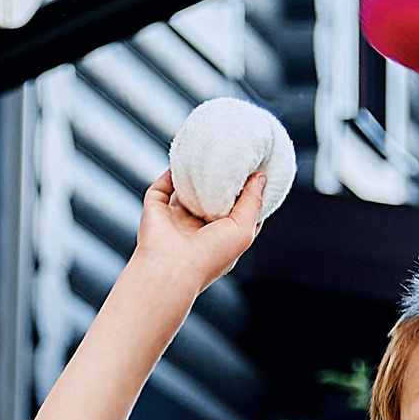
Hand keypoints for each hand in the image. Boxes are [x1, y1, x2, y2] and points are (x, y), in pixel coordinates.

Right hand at [131, 168, 268, 299]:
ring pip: (188, 191)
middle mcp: (198, 230)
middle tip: (236, 155)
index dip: (247, 193)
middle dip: (223, 180)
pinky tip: (185, 155)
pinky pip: (164, 185)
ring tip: (210, 150)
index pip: (237, 212)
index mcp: (220, 238)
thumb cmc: (210, 256)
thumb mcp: (244, 230)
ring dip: (196, 174)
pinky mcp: (157, 210)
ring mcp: (176, 220)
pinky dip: (173, 171)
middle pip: (213, 198)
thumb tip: (261, 176)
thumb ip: (253, 202)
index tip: (257, 171)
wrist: (171, 269)